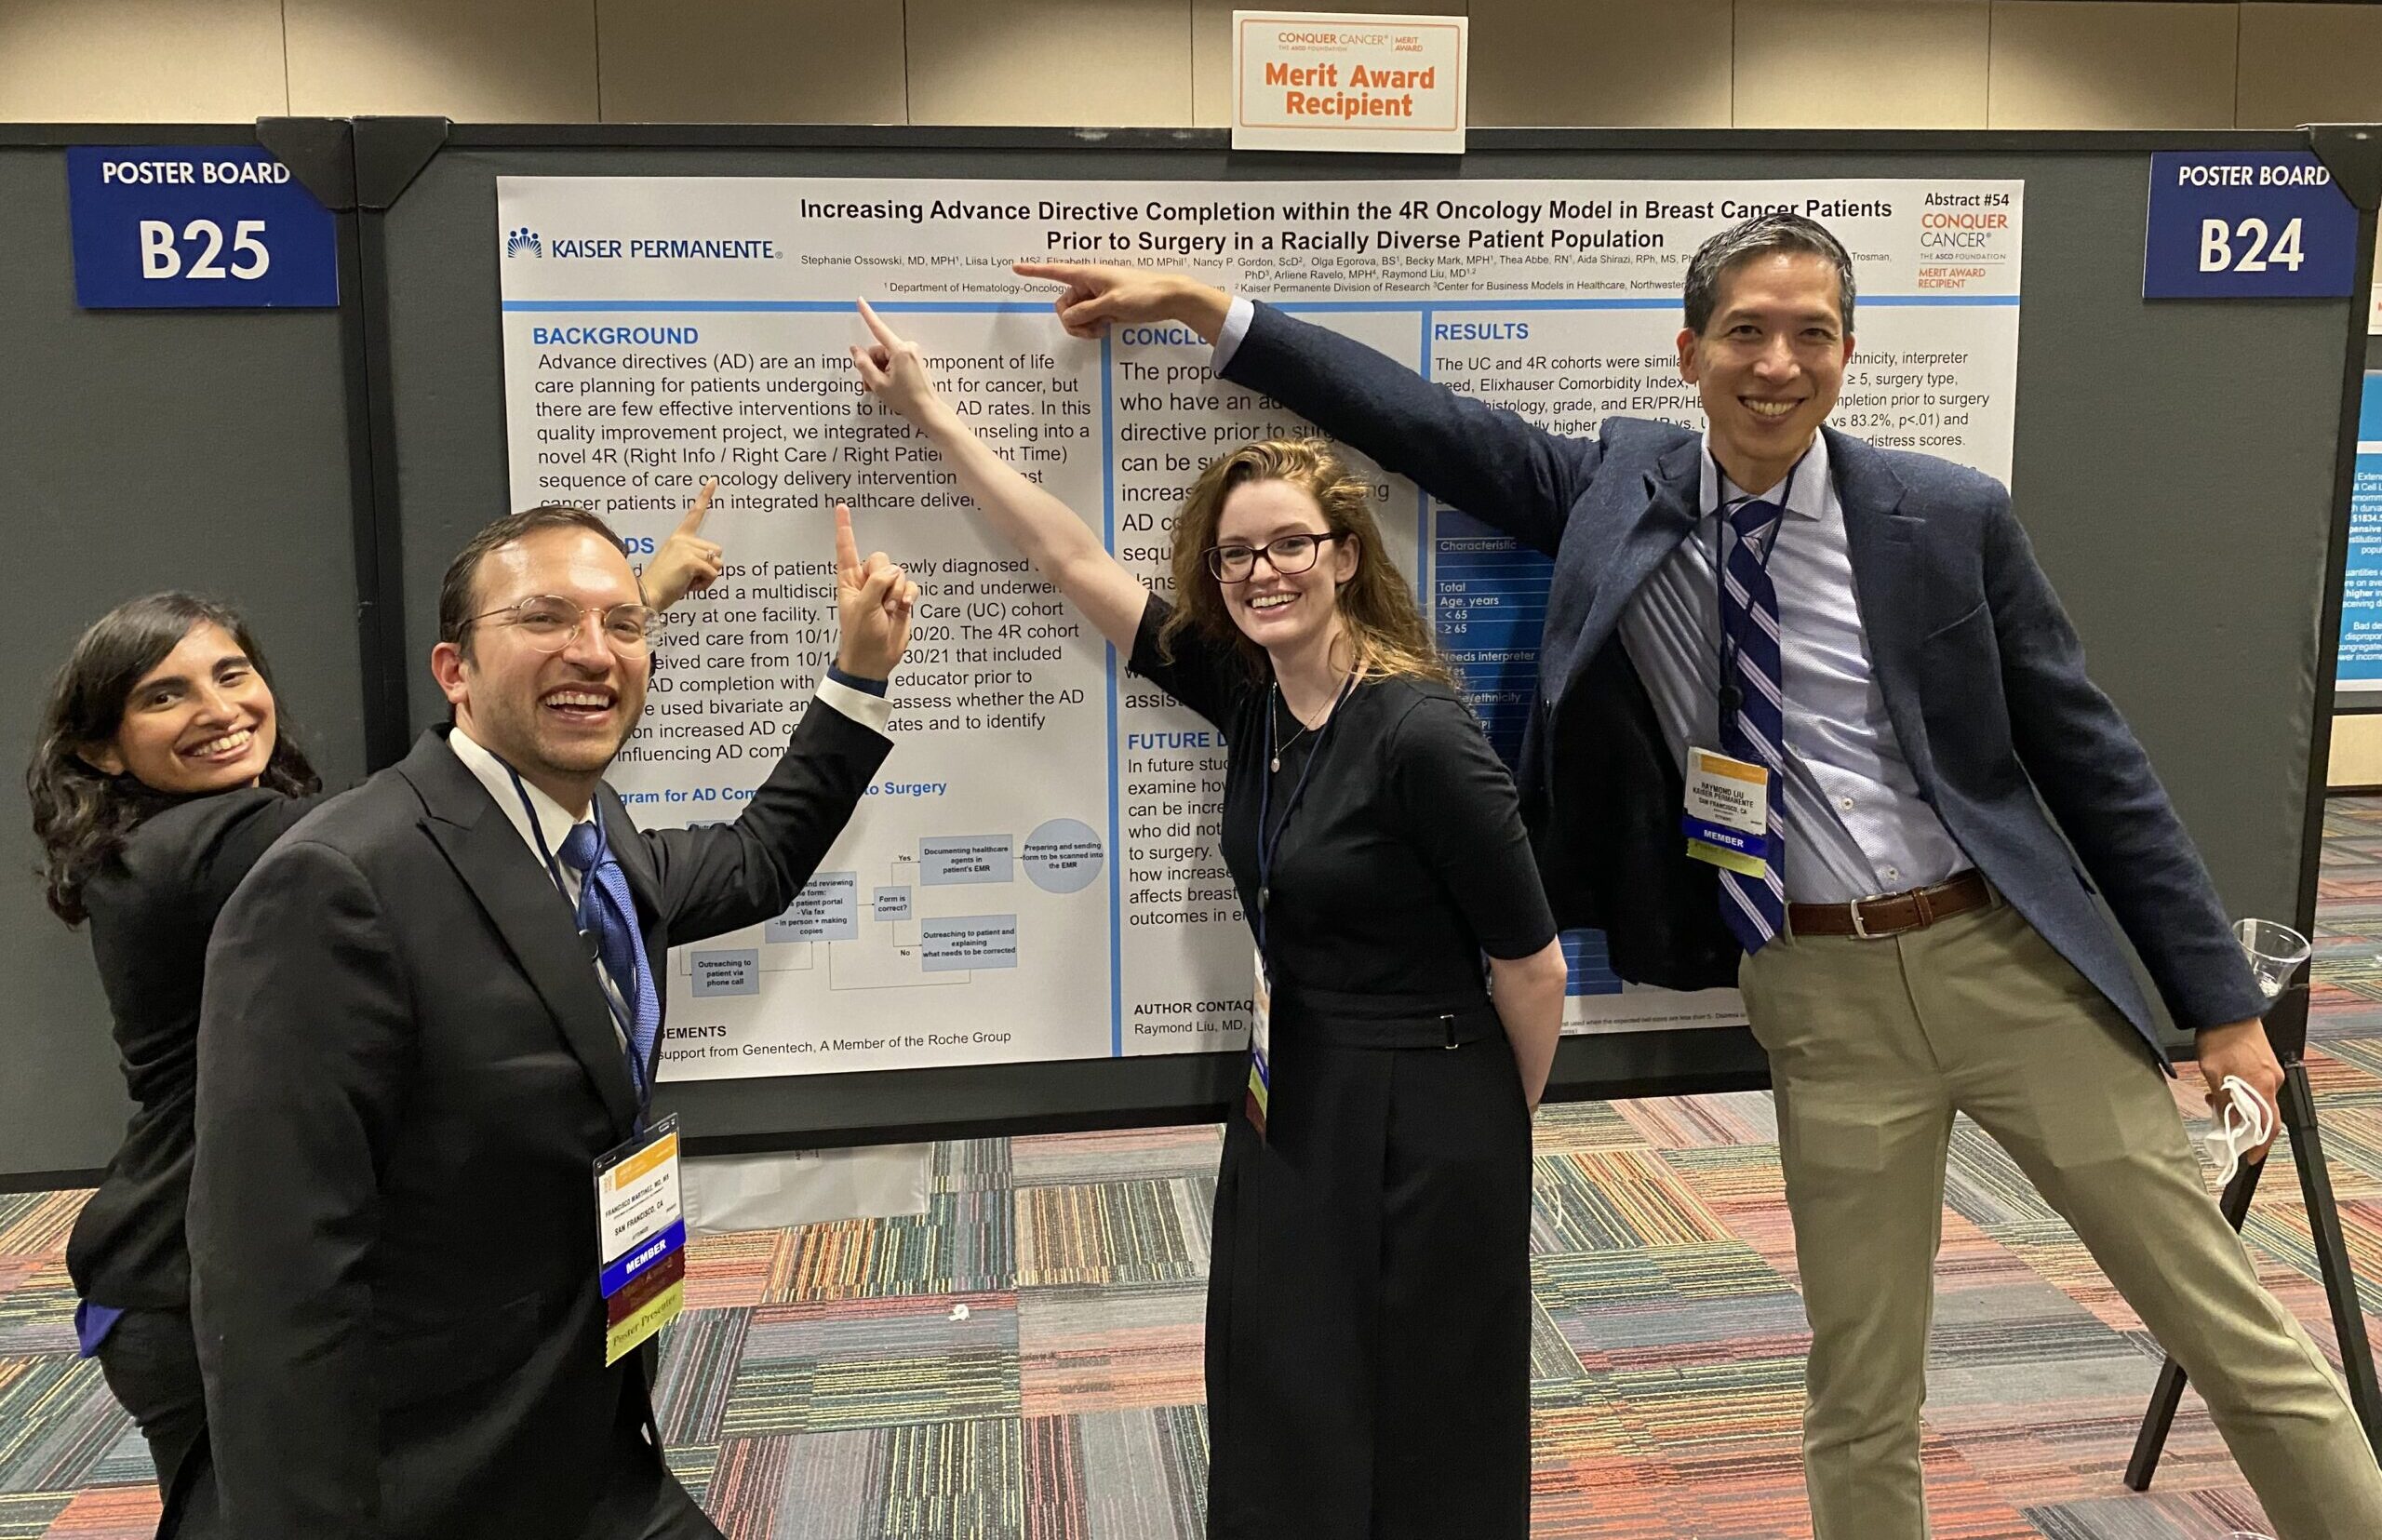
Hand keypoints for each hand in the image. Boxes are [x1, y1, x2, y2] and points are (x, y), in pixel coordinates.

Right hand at [640, 479, 723, 609]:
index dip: (705, 497)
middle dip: (709, 567)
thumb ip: (694, 558)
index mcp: (678, 538)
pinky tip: (687, 586)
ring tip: (687, 582)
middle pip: (716, 551)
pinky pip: (712, 573)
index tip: (713, 481)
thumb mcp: (679, 566)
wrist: (648, 596)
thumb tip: (715, 563)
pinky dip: (704, 584)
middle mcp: (683, 540)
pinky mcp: (690, 561)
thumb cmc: (663, 585)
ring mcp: (686, 548)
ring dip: (707, 577)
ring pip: (717, 563)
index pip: (694, 515)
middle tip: (688, 577)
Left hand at [831, 502, 917, 678]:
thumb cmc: (860, 637)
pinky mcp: (901, 599)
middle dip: (884, 578)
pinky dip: (908, 596)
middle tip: (881, 601)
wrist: (875, 660)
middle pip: (881, 558)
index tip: (841, 507)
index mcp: (848, 580)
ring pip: (898, 573)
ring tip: (889, 611)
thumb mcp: (863, 607)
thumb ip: (876, 584)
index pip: (846, 548)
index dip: (844, 528)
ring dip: (896, 592)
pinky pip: (910, 585)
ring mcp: (885, 590)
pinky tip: (903, 608)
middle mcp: (866, 581)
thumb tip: (894, 573)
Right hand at [849, 301, 944, 423]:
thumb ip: (863, 364)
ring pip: (884, 357)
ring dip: (878, 371)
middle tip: (869, 385)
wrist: (927, 411)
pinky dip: (887, 372)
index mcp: (899, 350)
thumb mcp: (878, 384)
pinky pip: (893, 361)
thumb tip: (855, 350)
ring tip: (879, 388)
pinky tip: (888, 385)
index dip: (867, 314)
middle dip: (871, 366)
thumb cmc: (906, 399)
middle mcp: (907, 348)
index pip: (878, 328)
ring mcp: (912, 353)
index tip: (860, 301)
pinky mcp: (913, 360)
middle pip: (878, 350)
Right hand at [1011, 262, 1231, 341]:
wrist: (1170, 299)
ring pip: (1077, 315)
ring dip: (1083, 326)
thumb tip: (1068, 319)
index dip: (1034, 271)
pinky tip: (1106, 329)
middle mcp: (1090, 284)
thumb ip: (1085, 312)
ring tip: (1101, 330)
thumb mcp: (1111, 304)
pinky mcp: (1107, 308)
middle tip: (1089, 329)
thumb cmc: (1144, 293)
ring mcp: (1098, 297)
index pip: (1055, 271)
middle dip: (1071, 320)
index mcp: (1088, 274)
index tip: (1016, 267)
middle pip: (1064, 304)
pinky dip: (1093, 327)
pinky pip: (1089, 319)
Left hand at [2196, 1017, 2285, 1164]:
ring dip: (2241, 1109)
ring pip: (2259, 1101)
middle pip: (2266, 1116)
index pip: (2269, 1126)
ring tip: (2215, 1104)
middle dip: (2247, 1127)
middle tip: (2226, 1131)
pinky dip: (2243, 1096)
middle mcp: (2273, 1081)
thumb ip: (2223, 1100)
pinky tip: (2224, 1091)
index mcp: (2262, 1086)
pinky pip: (2258, 1088)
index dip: (2260, 1145)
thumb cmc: (2220, 1038)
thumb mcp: (2213, 1073)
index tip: (2250, 1157)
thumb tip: (2227, 1121)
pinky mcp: (2265, 1064)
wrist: (2227, 1009)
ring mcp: (2271, 1071)